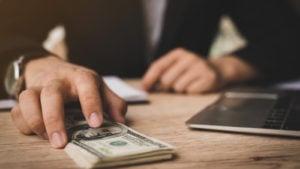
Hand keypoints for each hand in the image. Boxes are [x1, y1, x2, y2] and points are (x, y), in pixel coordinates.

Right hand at [11, 56, 126, 147]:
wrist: (51, 68)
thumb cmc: (79, 83)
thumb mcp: (100, 88)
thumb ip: (113, 103)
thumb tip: (120, 121)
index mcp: (81, 77)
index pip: (87, 86)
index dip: (91, 104)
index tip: (96, 124)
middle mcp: (58, 80)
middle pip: (52, 94)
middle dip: (55, 119)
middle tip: (61, 142)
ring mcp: (39, 87)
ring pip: (28, 98)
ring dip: (35, 121)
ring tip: (48, 138)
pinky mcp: (25, 95)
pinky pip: (18, 110)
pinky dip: (24, 123)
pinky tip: (36, 132)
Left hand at [141, 48, 257, 92]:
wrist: (219, 69)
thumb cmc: (192, 70)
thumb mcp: (178, 65)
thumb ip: (163, 72)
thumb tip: (145, 86)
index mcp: (178, 53)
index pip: (158, 66)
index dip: (149, 79)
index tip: (143, 88)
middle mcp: (189, 58)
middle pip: (166, 80)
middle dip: (167, 86)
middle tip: (175, 84)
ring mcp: (200, 67)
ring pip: (178, 87)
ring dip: (181, 89)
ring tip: (189, 83)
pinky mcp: (208, 78)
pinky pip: (190, 92)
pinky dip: (191, 92)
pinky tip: (197, 86)